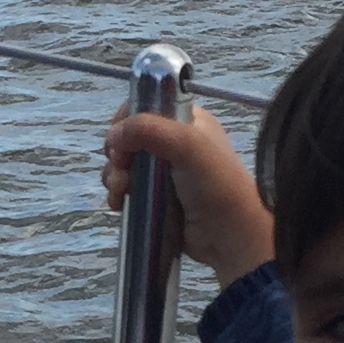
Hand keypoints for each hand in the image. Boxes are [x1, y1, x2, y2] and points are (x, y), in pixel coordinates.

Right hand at [103, 104, 274, 284]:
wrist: (230, 236)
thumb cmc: (215, 184)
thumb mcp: (187, 145)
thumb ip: (150, 130)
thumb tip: (113, 135)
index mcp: (187, 121)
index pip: (147, 106)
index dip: (127, 119)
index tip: (120, 138)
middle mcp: (174, 143)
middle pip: (129, 137)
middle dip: (117, 153)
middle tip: (121, 168)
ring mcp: (164, 172)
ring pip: (124, 165)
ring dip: (114, 176)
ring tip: (121, 190)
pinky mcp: (156, 198)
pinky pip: (127, 189)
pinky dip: (118, 194)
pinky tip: (120, 203)